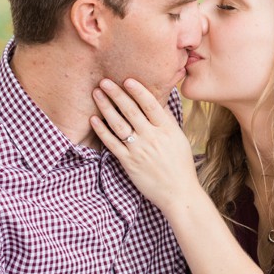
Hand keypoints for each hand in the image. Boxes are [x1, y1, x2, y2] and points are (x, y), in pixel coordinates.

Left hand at [91, 79, 200, 211]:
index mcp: (167, 130)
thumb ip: (167, 120)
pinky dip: (102, 130)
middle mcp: (152, 137)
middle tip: (105, 81)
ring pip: (119, 124)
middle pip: (131, 111)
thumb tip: (159, 101)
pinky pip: (112, 143)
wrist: (178, 193)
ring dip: (106, 107)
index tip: (127, 80)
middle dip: (117, 94)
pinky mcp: (128, 162)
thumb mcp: (179, 138)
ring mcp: (139, 150)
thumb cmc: (180, 165)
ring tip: (97, 93)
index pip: (151, 105)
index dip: (138, 91)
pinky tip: (94, 119)